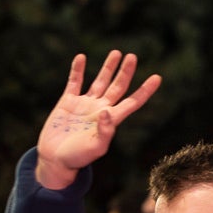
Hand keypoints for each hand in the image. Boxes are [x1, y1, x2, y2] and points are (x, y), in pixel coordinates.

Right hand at [35, 51, 162, 189]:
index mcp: (111, 120)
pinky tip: (81, 57)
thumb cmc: (77, 158)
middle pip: (118, 87)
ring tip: (116, 53)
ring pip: (100, 81)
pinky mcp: (68, 102)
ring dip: (108, 68)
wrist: (54, 159)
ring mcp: (84, 104)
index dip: (145, 90)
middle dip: (125, 72)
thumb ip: (104, 132)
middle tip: (132, 56)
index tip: (157, 77)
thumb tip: (107, 112)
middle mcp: (100, 109)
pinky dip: (77, 69)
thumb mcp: (94, 148)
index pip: (132, 102)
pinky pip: (74, 82)